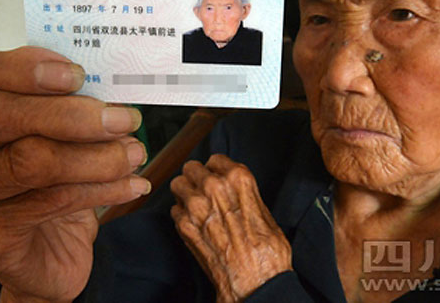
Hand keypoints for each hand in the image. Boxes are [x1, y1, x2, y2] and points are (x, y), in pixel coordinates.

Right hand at [0, 46, 151, 301]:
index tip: (78, 75)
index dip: (25, 70)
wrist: (45, 258)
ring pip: (30, 161)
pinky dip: (102, 190)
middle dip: (71, 115)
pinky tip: (133, 185)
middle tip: (124, 118)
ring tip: (135, 153)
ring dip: (97, 156)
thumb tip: (109, 92)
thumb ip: (65, 109)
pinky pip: (51, 202)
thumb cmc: (47, 187)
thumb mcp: (54, 139)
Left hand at [170, 154, 291, 302]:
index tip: (216, 176)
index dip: (216, 169)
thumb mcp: (264, 211)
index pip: (215, 159)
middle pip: (192, 167)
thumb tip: (235, 190)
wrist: (255, 281)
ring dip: (185, 193)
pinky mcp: (184, 225)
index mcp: (238, 178)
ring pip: (177, 184)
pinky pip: (174, 210)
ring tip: (195, 204)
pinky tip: (194, 224)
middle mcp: (213, 186)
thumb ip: (245, 193)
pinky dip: (181, 215)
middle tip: (203, 190)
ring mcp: (195, 205)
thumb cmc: (266, 251)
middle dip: (197, 178)